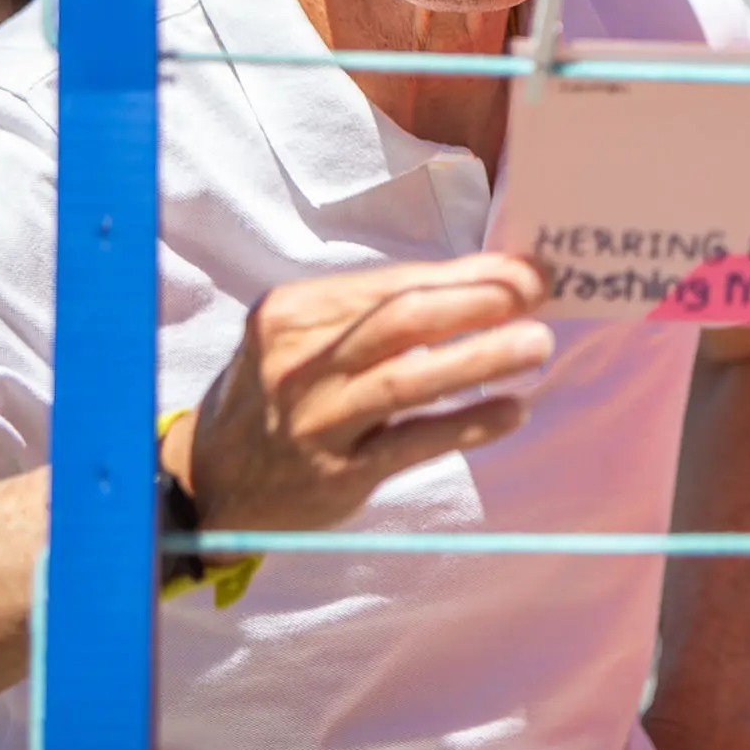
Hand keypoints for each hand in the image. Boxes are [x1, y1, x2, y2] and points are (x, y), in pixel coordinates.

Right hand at [171, 253, 553, 533]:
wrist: (211, 481)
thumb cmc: (281, 391)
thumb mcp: (305, 338)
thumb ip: (376, 313)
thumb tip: (482, 283)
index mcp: (291, 311)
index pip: (392, 284)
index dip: (465, 274)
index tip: (524, 269)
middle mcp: (298, 363)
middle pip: (400, 322)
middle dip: (476, 303)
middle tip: (537, 295)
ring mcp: (314, 421)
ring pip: (407, 380)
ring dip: (480, 359)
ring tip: (537, 344)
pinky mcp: (334, 474)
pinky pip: (410, 444)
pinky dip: (465, 426)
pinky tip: (511, 412)